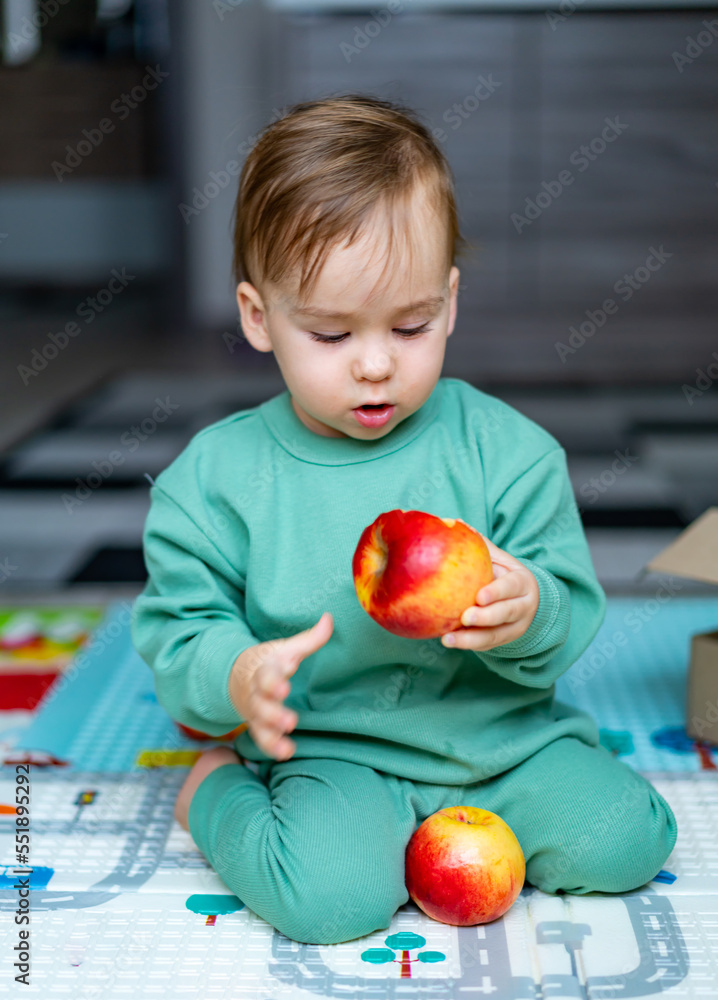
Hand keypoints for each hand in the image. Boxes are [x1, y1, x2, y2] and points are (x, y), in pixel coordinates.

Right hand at [229, 612, 332, 759]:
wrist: (236, 677)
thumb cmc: (268, 662)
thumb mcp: (285, 649)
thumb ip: (309, 639)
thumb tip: (329, 618)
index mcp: (265, 669)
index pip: (269, 671)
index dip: (278, 670)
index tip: (291, 666)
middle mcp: (257, 692)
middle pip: (262, 701)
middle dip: (273, 709)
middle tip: (289, 717)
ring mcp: (255, 710)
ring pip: (260, 721)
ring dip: (272, 728)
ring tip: (288, 730)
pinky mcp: (257, 725)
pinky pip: (262, 738)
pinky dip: (272, 746)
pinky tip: (287, 751)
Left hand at [441, 536, 538, 650]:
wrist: (525, 599)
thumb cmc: (504, 574)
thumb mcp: (500, 559)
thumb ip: (481, 546)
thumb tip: (456, 522)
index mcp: (522, 583)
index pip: (511, 587)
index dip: (497, 592)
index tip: (479, 596)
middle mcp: (523, 607)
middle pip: (506, 614)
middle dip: (485, 618)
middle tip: (464, 617)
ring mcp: (516, 627)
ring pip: (496, 636)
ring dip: (471, 639)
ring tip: (447, 639)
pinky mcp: (504, 641)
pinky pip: (487, 646)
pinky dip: (469, 644)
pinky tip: (449, 641)